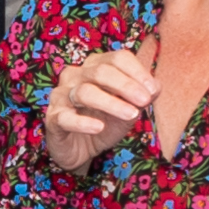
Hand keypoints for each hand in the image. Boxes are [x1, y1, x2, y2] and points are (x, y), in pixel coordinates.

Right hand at [42, 36, 157, 171]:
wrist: (82, 149)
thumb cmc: (105, 122)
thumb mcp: (129, 109)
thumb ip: (142, 96)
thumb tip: (155, 87)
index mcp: (94, 68)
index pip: (116, 58)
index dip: (136, 71)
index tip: (153, 90)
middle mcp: (75, 76)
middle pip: (100, 71)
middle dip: (126, 85)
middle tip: (145, 101)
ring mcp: (61, 96)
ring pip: (84, 92)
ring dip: (111, 103)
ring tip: (131, 115)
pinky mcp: (53, 118)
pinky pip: (65, 117)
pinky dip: (83, 122)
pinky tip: (98, 127)